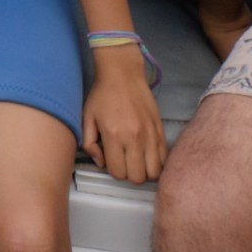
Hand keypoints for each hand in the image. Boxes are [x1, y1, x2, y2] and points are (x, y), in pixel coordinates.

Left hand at [81, 47, 166, 184]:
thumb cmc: (103, 94)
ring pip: (154, 173)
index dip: (113, 170)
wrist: (123, 73)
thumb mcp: (87, 117)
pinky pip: (164, 159)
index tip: (111, 159)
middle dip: (129, 174)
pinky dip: (157, 163)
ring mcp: (150, 135)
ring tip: (137, 160)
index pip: (118, 173)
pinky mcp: (160, 131)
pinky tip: (147, 154)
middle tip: (124, 160)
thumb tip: (100, 163)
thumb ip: (89, 144)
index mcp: (114, 135)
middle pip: (137, 178)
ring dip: (145, 171)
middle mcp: (134, 138)